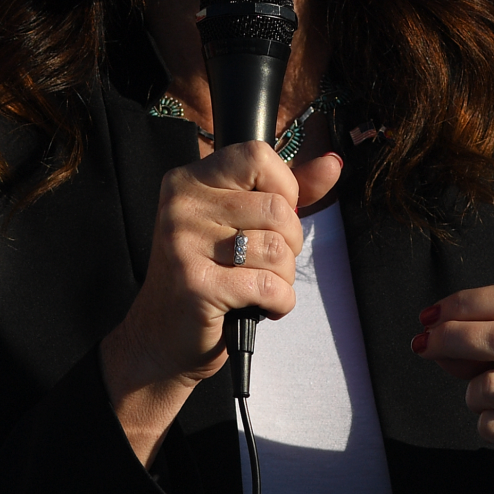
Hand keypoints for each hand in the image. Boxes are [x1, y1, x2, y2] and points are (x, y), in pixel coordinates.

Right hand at [100, 141, 341, 463]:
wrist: (160, 337)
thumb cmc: (206, 277)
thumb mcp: (240, 224)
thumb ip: (286, 192)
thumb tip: (333, 163)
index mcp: (188, 181)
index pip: (256, 156)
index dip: (282, 189)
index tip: (270, 220)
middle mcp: (181, 205)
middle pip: (277, 208)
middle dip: (289, 243)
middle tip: (265, 264)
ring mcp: (184, 244)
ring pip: (278, 249)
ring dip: (283, 278)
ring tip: (258, 287)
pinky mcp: (198, 285)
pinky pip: (270, 286)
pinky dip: (279, 303)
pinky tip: (261, 307)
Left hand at [414, 284, 493, 493]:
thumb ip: (481, 345)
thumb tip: (432, 339)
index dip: (463, 303)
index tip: (429, 317)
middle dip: (449, 338)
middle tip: (421, 345)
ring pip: (491, 385)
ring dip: (470, 392)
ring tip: (485, 402)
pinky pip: (493, 425)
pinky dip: (484, 424)